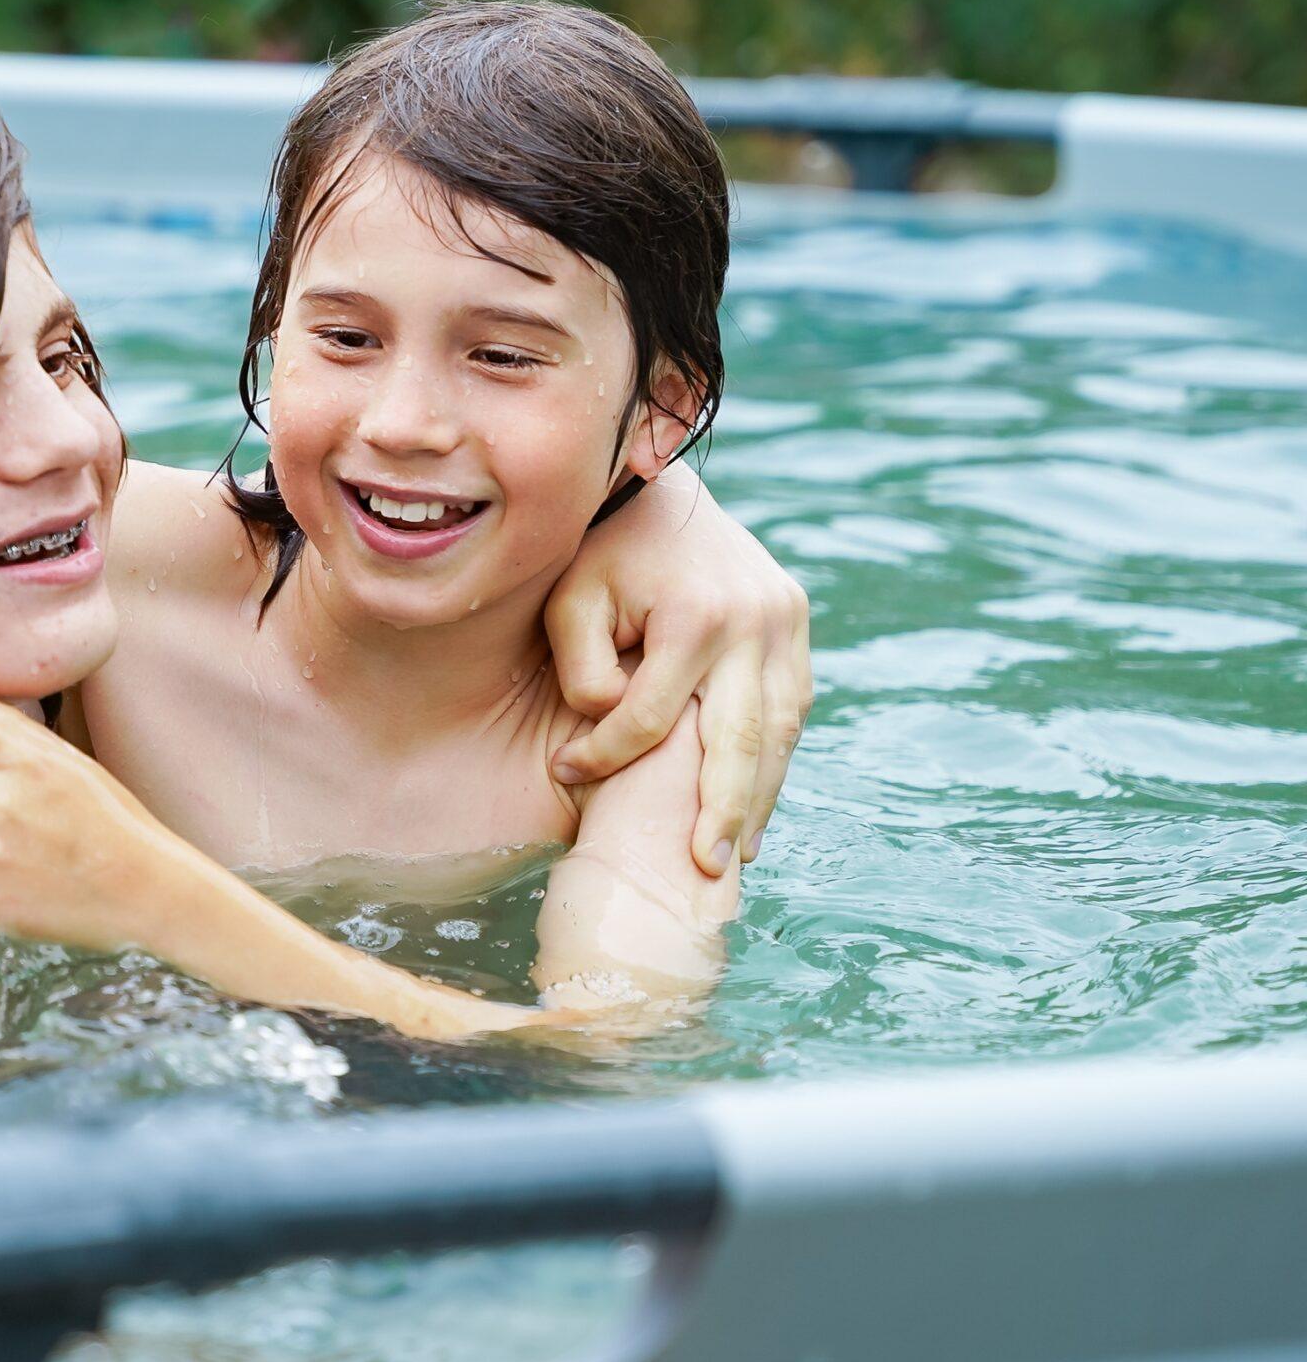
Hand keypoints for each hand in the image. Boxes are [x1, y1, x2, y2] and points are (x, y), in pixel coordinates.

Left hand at [543, 467, 809, 876]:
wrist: (661, 491)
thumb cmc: (600, 549)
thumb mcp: (570, 595)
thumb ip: (581, 663)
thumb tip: (607, 723)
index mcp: (698, 614)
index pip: (650, 717)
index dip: (604, 754)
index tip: (564, 773)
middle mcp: (756, 621)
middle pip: (740, 739)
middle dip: (722, 811)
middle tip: (704, 870)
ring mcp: (786, 623)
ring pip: (778, 730)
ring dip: (759, 797)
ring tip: (734, 856)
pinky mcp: (797, 626)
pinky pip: (791, 706)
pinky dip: (775, 759)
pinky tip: (754, 804)